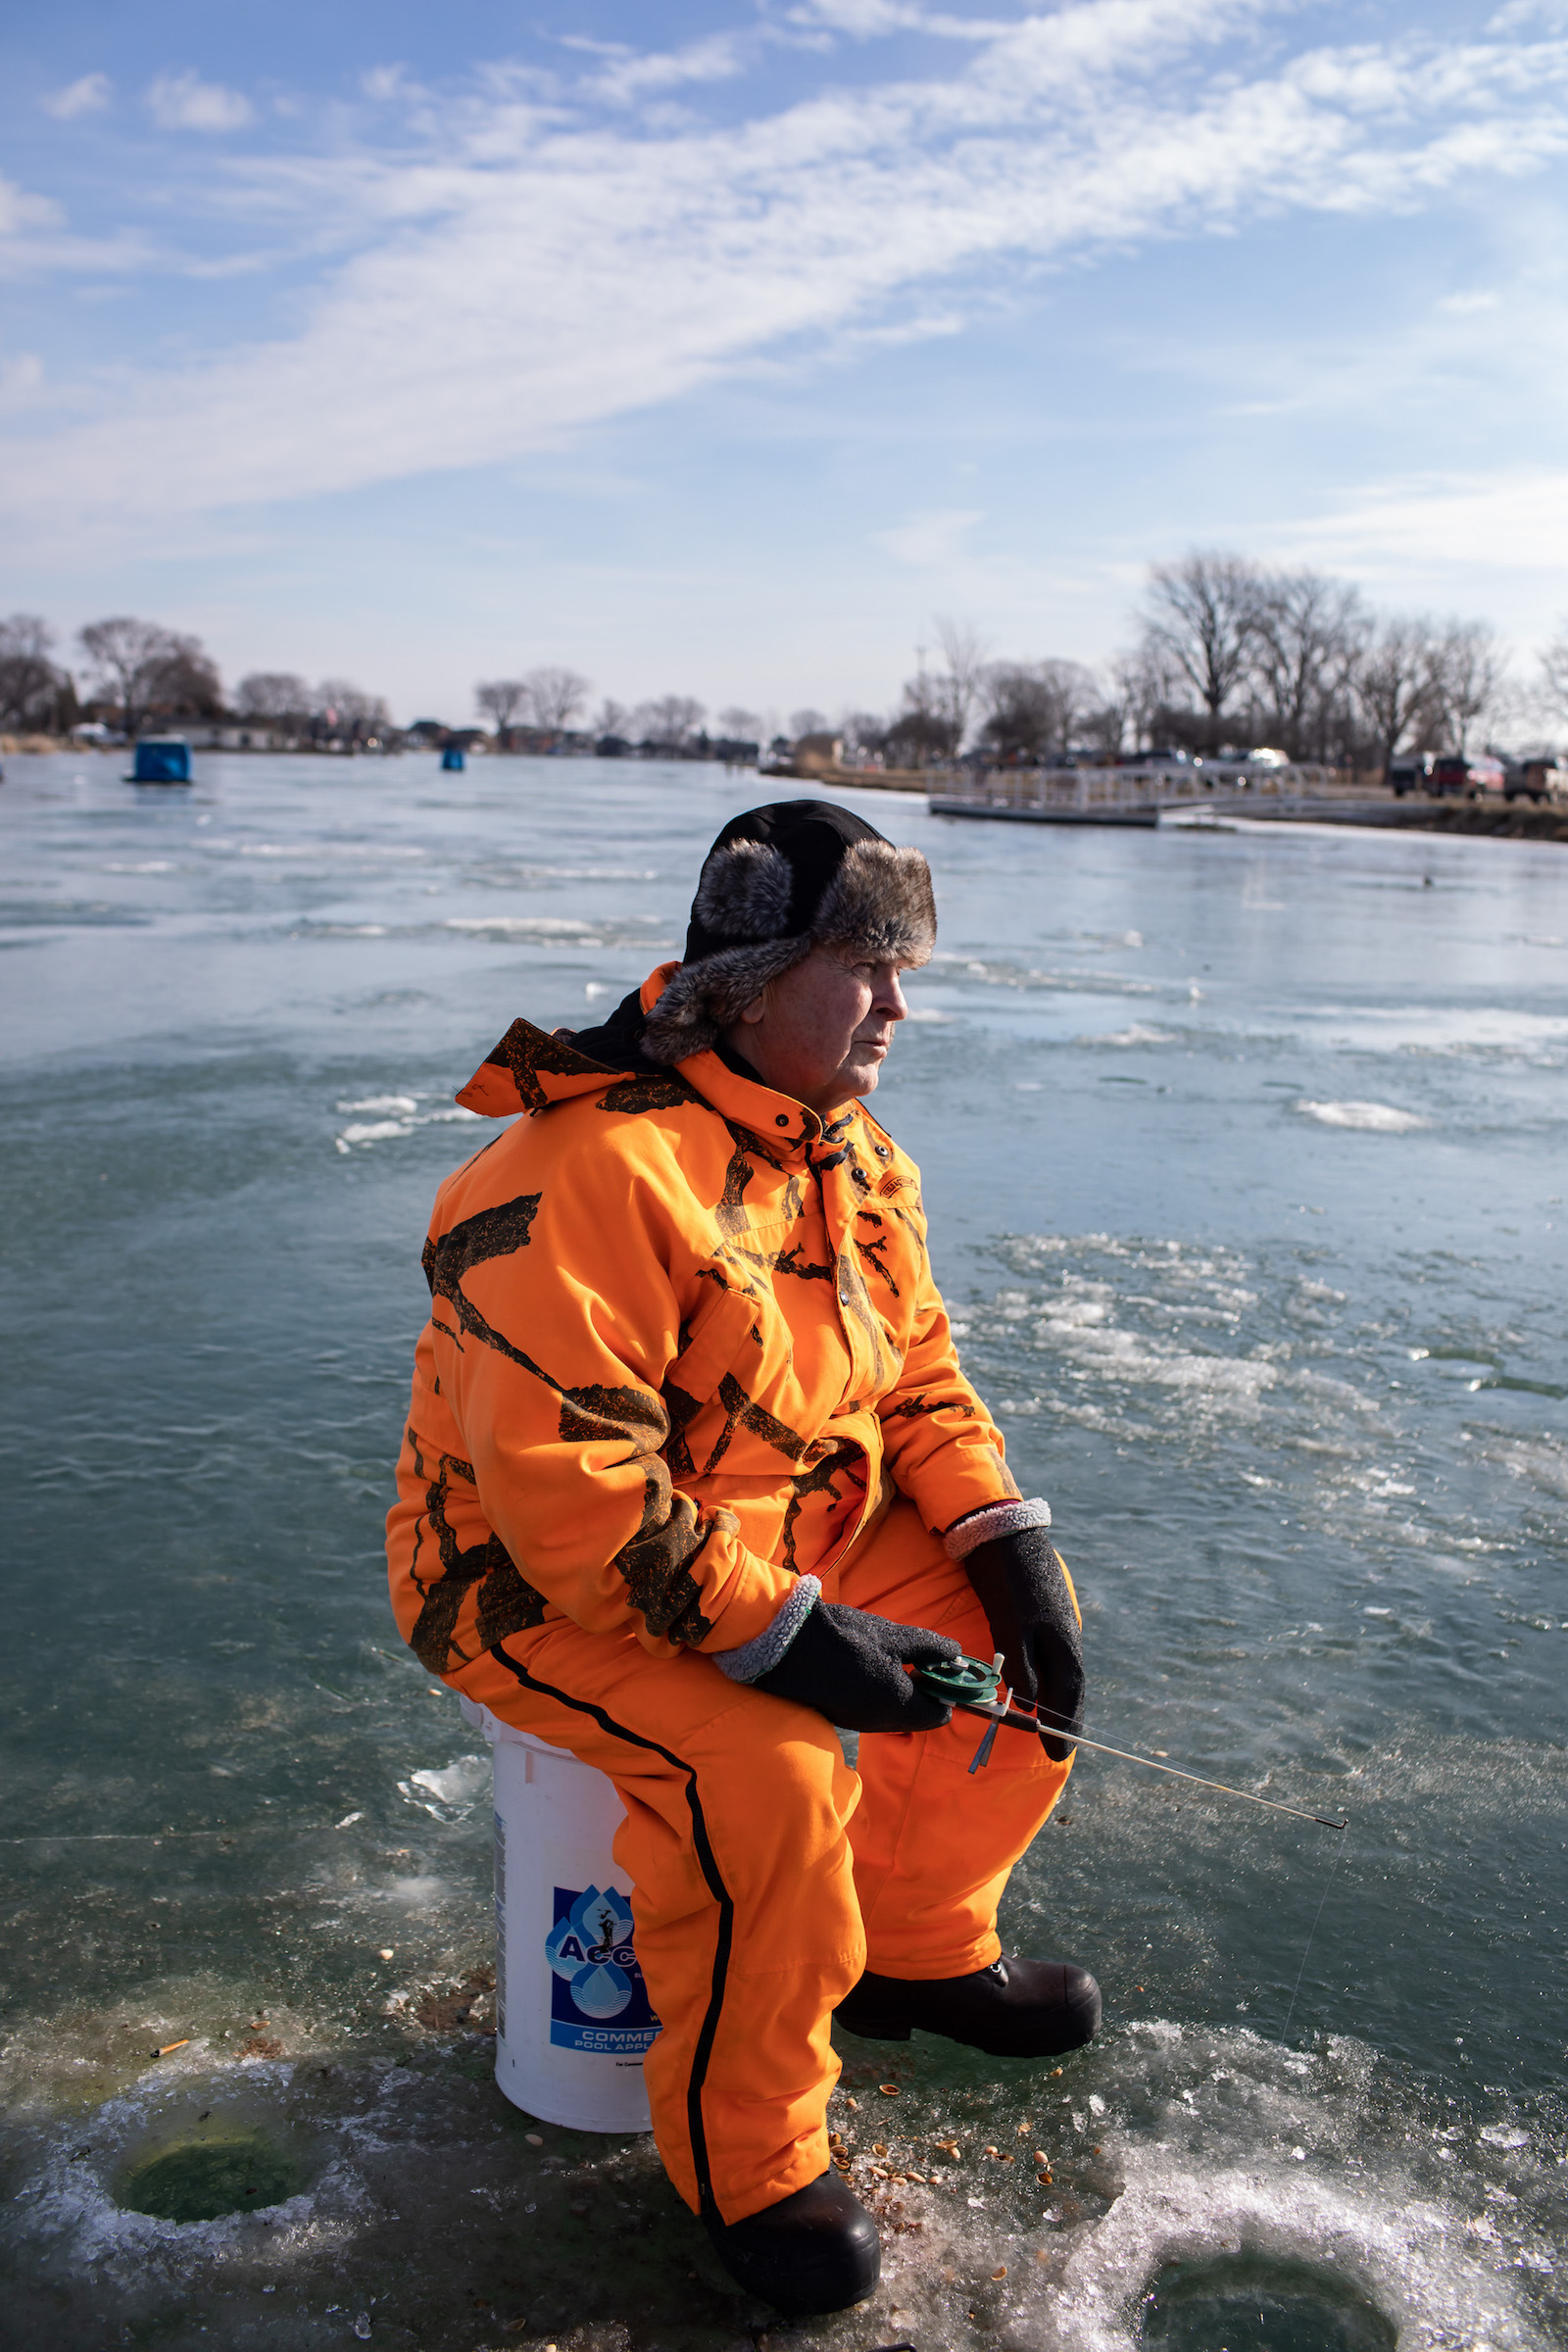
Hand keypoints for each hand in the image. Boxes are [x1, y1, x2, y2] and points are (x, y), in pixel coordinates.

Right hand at [753, 1602, 961, 1733]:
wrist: (785, 1644)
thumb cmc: (846, 1637)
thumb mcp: (895, 1637)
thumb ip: (930, 1648)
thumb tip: (956, 1654)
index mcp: (899, 1705)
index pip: (941, 1714)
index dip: (948, 1690)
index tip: (944, 1666)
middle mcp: (881, 1722)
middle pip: (917, 1715)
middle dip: (925, 1689)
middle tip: (920, 1658)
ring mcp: (857, 1721)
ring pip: (894, 1713)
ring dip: (901, 1690)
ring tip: (894, 1656)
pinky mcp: (839, 1715)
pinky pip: (872, 1710)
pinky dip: (879, 1692)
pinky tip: (868, 1665)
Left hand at [962, 1528, 1083, 1761]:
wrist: (1002, 1529)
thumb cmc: (1004, 1576)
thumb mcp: (1010, 1620)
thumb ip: (1021, 1662)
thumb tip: (1030, 1703)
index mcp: (1061, 1637)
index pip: (1069, 1691)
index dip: (1065, 1723)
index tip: (1059, 1753)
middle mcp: (1064, 1633)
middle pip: (1070, 1685)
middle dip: (1065, 1719)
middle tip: (1058, 1751)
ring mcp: (1055, 1623)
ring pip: (1061, 1672)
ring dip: (1057, 1702)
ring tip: (1050, 1729)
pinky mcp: (1042, 1614)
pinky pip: (1051, 1657)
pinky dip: (1047, 1680)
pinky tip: (1037, 1689)